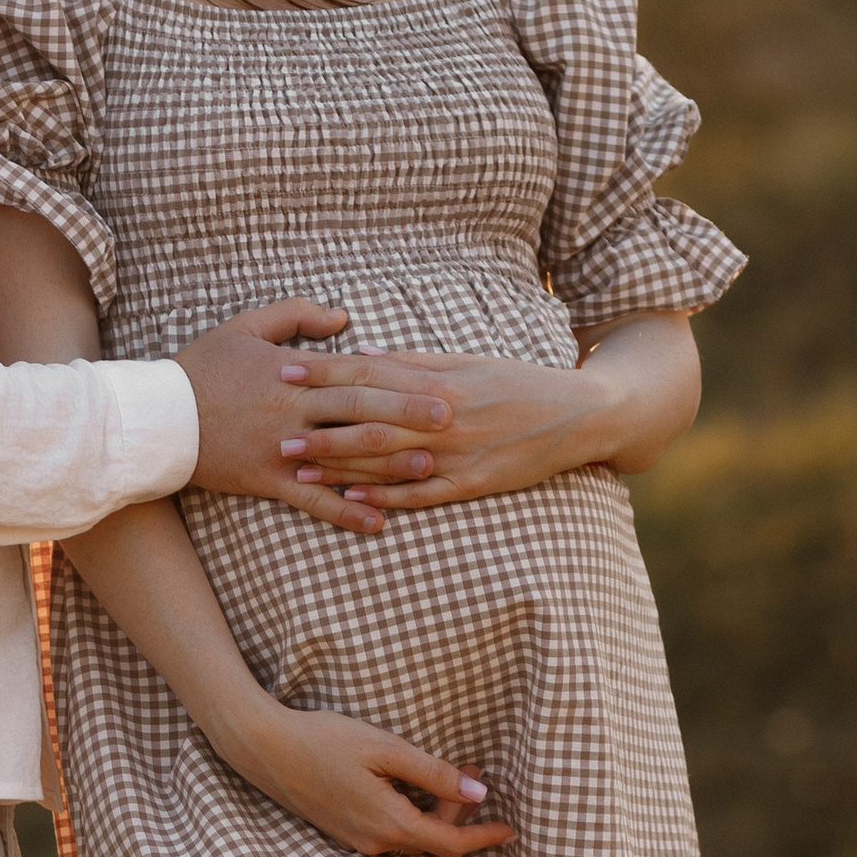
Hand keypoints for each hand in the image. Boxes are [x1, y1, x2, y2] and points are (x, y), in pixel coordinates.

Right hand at [176, 303, 452, 535]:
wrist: (157, 417)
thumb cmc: (201, 367)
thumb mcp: (246, 326)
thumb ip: (297, 315)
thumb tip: (345, 319)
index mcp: (292, 372)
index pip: (355, 372)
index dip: (398, 377)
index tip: (435, 380)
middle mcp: (293, 411)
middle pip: (359, 411)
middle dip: (407, 415)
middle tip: (450, 420)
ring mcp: (283, 449)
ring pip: (344, 457)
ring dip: (388, 464)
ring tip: (429, 468)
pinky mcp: (268, 480)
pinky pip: (313, 500)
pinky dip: (346, 511)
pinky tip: (378, 522)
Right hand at [218, 699, 515, 856]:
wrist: (264, 748)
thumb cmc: (324, 741)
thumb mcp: (387, 749)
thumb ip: (434, 774)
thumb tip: (478, 793)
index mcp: (389, 824)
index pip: (451, 843)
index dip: (485, 837)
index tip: (511, 830)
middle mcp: (374, 843)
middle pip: (433, 838)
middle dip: (460, 808)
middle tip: (473, 764)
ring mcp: (356, 840)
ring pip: (412, 835)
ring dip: (436, 809)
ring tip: (450, 768)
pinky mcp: (343, 831)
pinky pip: (391, 831)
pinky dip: (412, 812)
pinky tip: (412, 783)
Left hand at [276, 318, 699, 508]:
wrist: (580, 414)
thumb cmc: (517, 383)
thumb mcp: (467, 362)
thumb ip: (414, 362)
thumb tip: (363, 354)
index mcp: (440, 379)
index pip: (372, 374)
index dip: (326, 374)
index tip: (285, 372)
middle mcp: (445, 416)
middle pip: (371, 421)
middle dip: (322, 428)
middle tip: (276, 432)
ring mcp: (458, 453)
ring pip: (390, 462)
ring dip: (343, 468)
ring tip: (300, 471)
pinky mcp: (474, 484)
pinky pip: (422, 494)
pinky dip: (387, 498)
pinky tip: (354, 502)